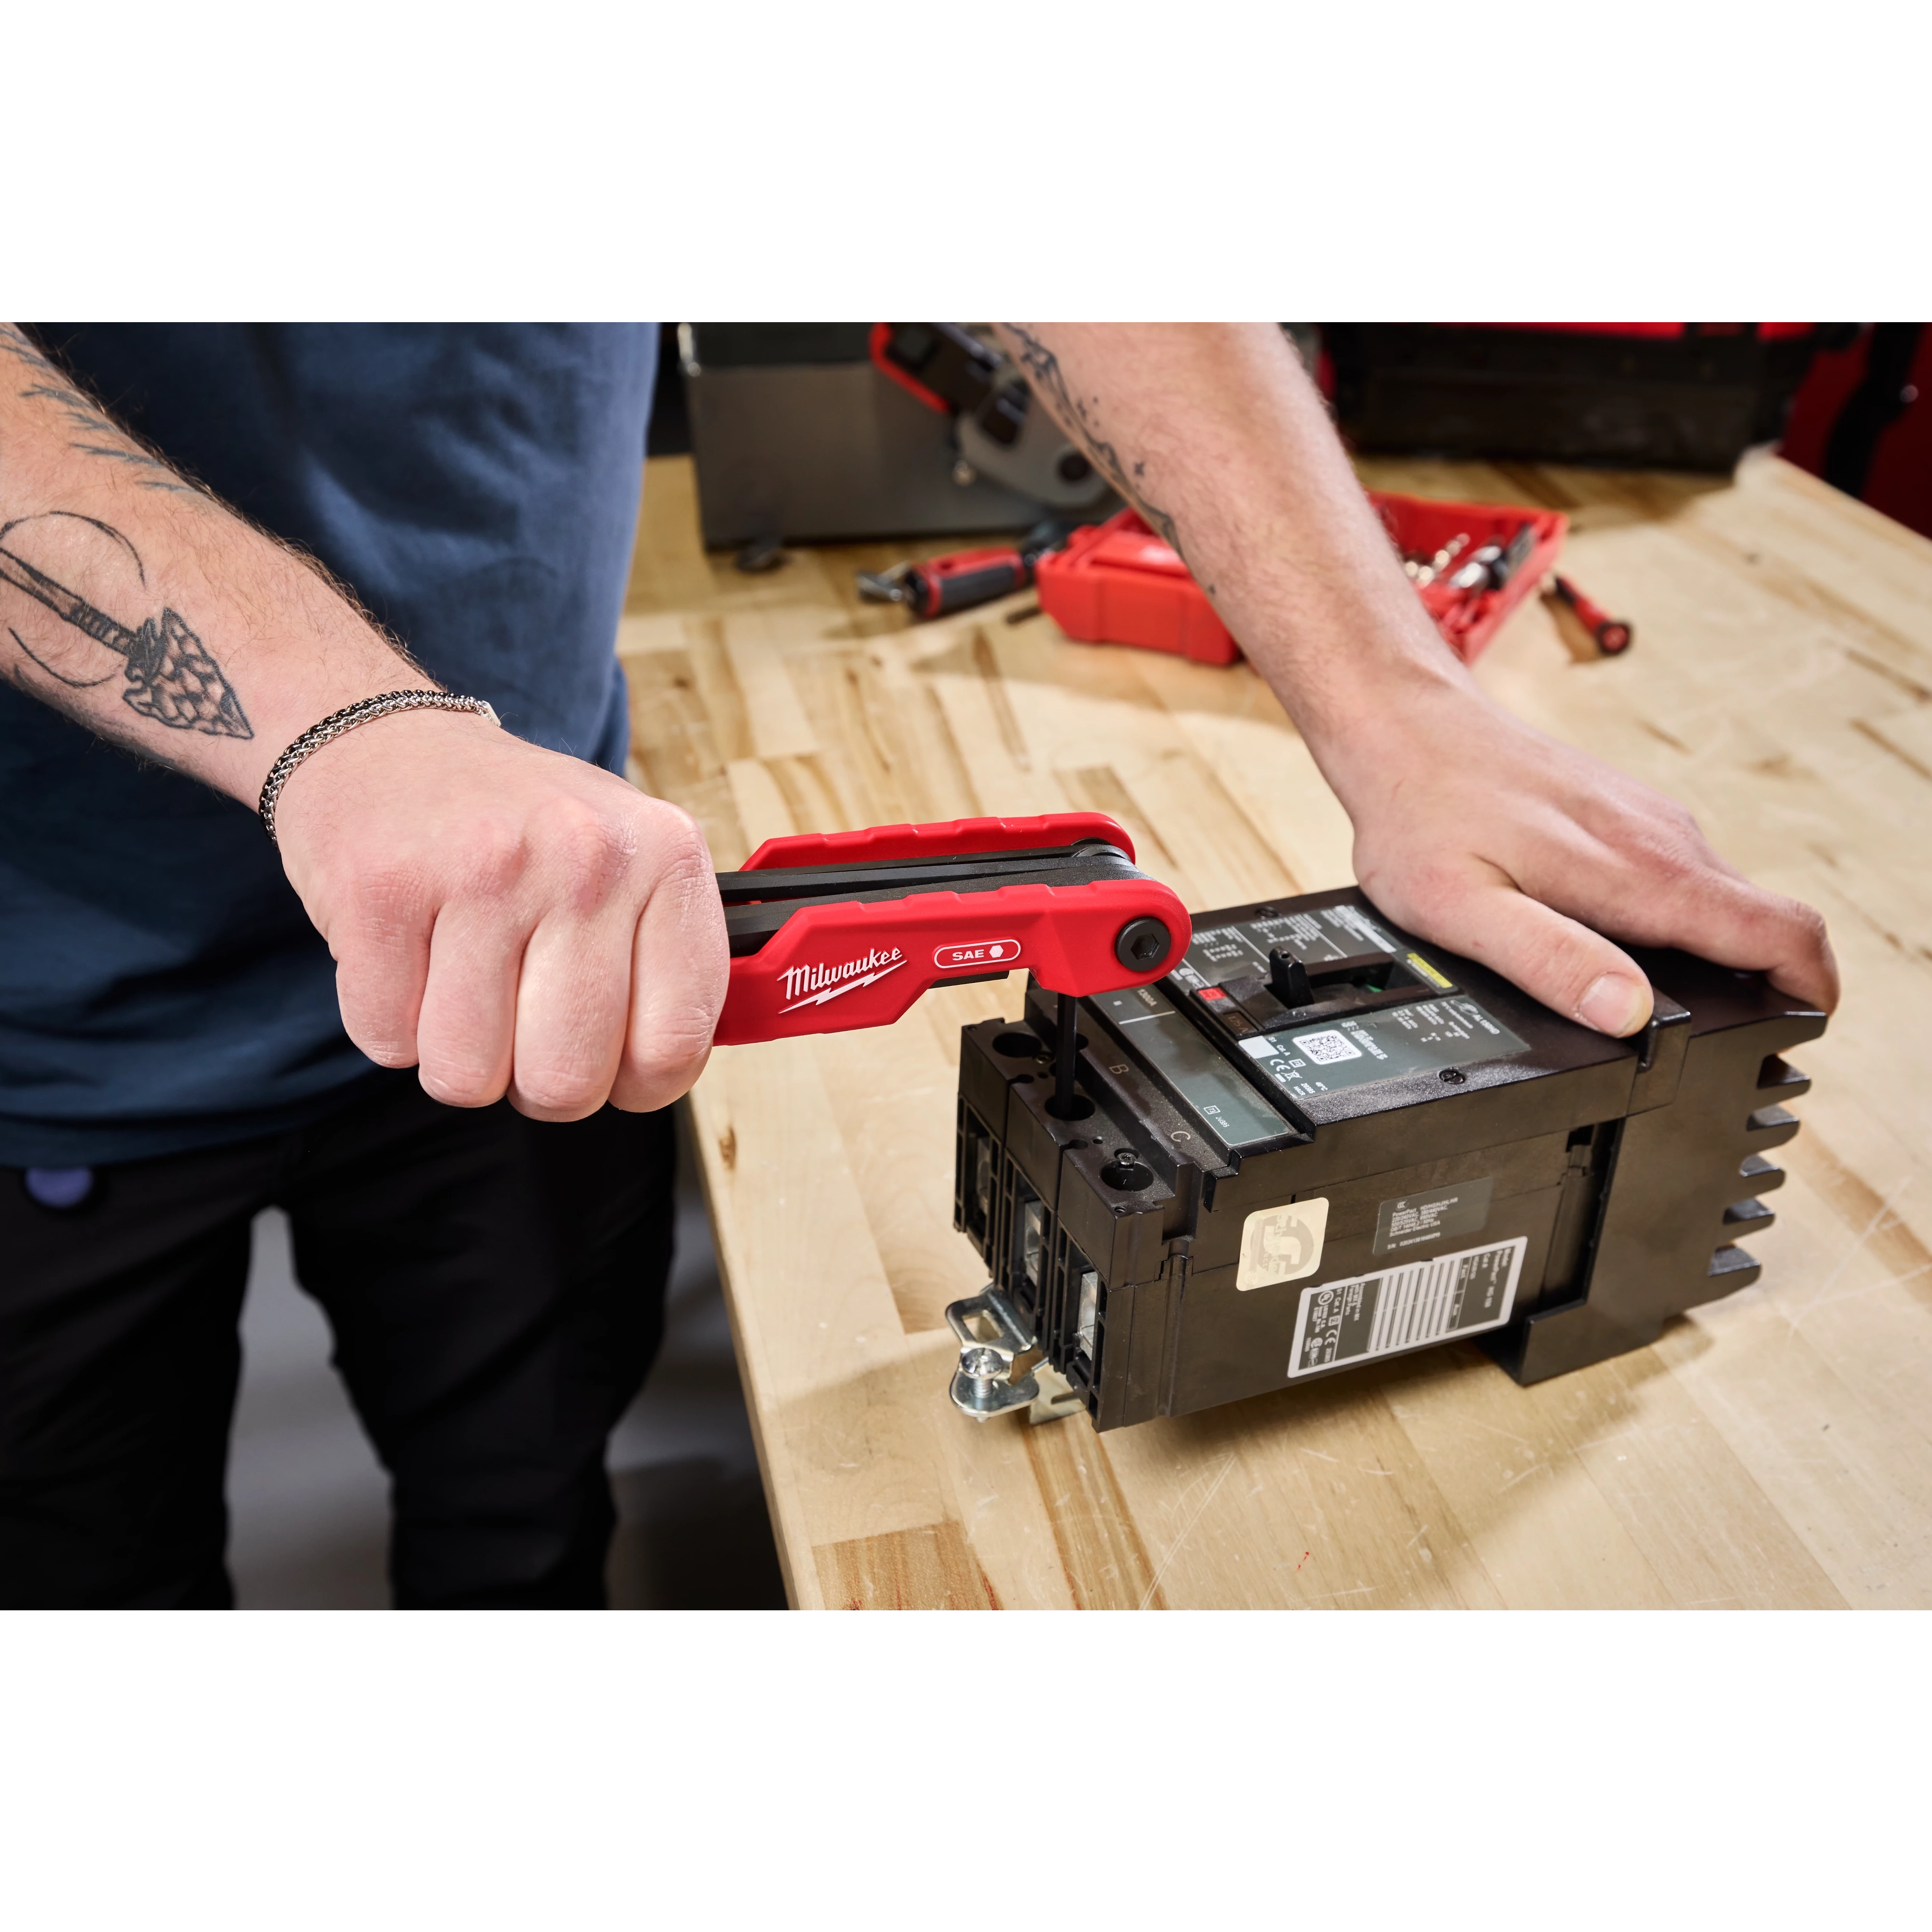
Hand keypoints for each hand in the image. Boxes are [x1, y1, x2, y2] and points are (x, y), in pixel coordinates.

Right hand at [274, 711, 726, 1118]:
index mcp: (666, 857)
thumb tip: (669, 1067)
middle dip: (536, 1083)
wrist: (386, 744)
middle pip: (567, 1080)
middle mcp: (586, 858)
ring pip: (468, 1073)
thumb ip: (667, 963)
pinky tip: (408, 960)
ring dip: (456, 1056)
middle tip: (520, 1028)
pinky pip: (387, 1040)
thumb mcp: (628, 862)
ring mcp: (483, 871)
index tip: (611, 1068)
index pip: (674, 1044)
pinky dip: (388, 1023)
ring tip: (461, 985)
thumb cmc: (519, 827)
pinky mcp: (382, 890)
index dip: (638, 1086)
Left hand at [1325, 680, 1838, 1034]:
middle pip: (1762, 922)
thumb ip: (1550, 961)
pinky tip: (1619, 941)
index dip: (1809, 991)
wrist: (1406, 730)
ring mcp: (1649, 821)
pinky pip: (1681, 874)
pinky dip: (1678, 919)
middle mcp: (1663, 839)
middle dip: (1765, 984)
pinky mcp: (1627, 812)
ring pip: (1721, 899)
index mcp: (1641, 871)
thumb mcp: (1463, 911)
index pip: (1783, 932)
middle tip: (1722, 1038)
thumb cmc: (1423, 817)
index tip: (1796, 1031)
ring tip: (1668, 1003)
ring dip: (1719, 953)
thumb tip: (1628, 1013)